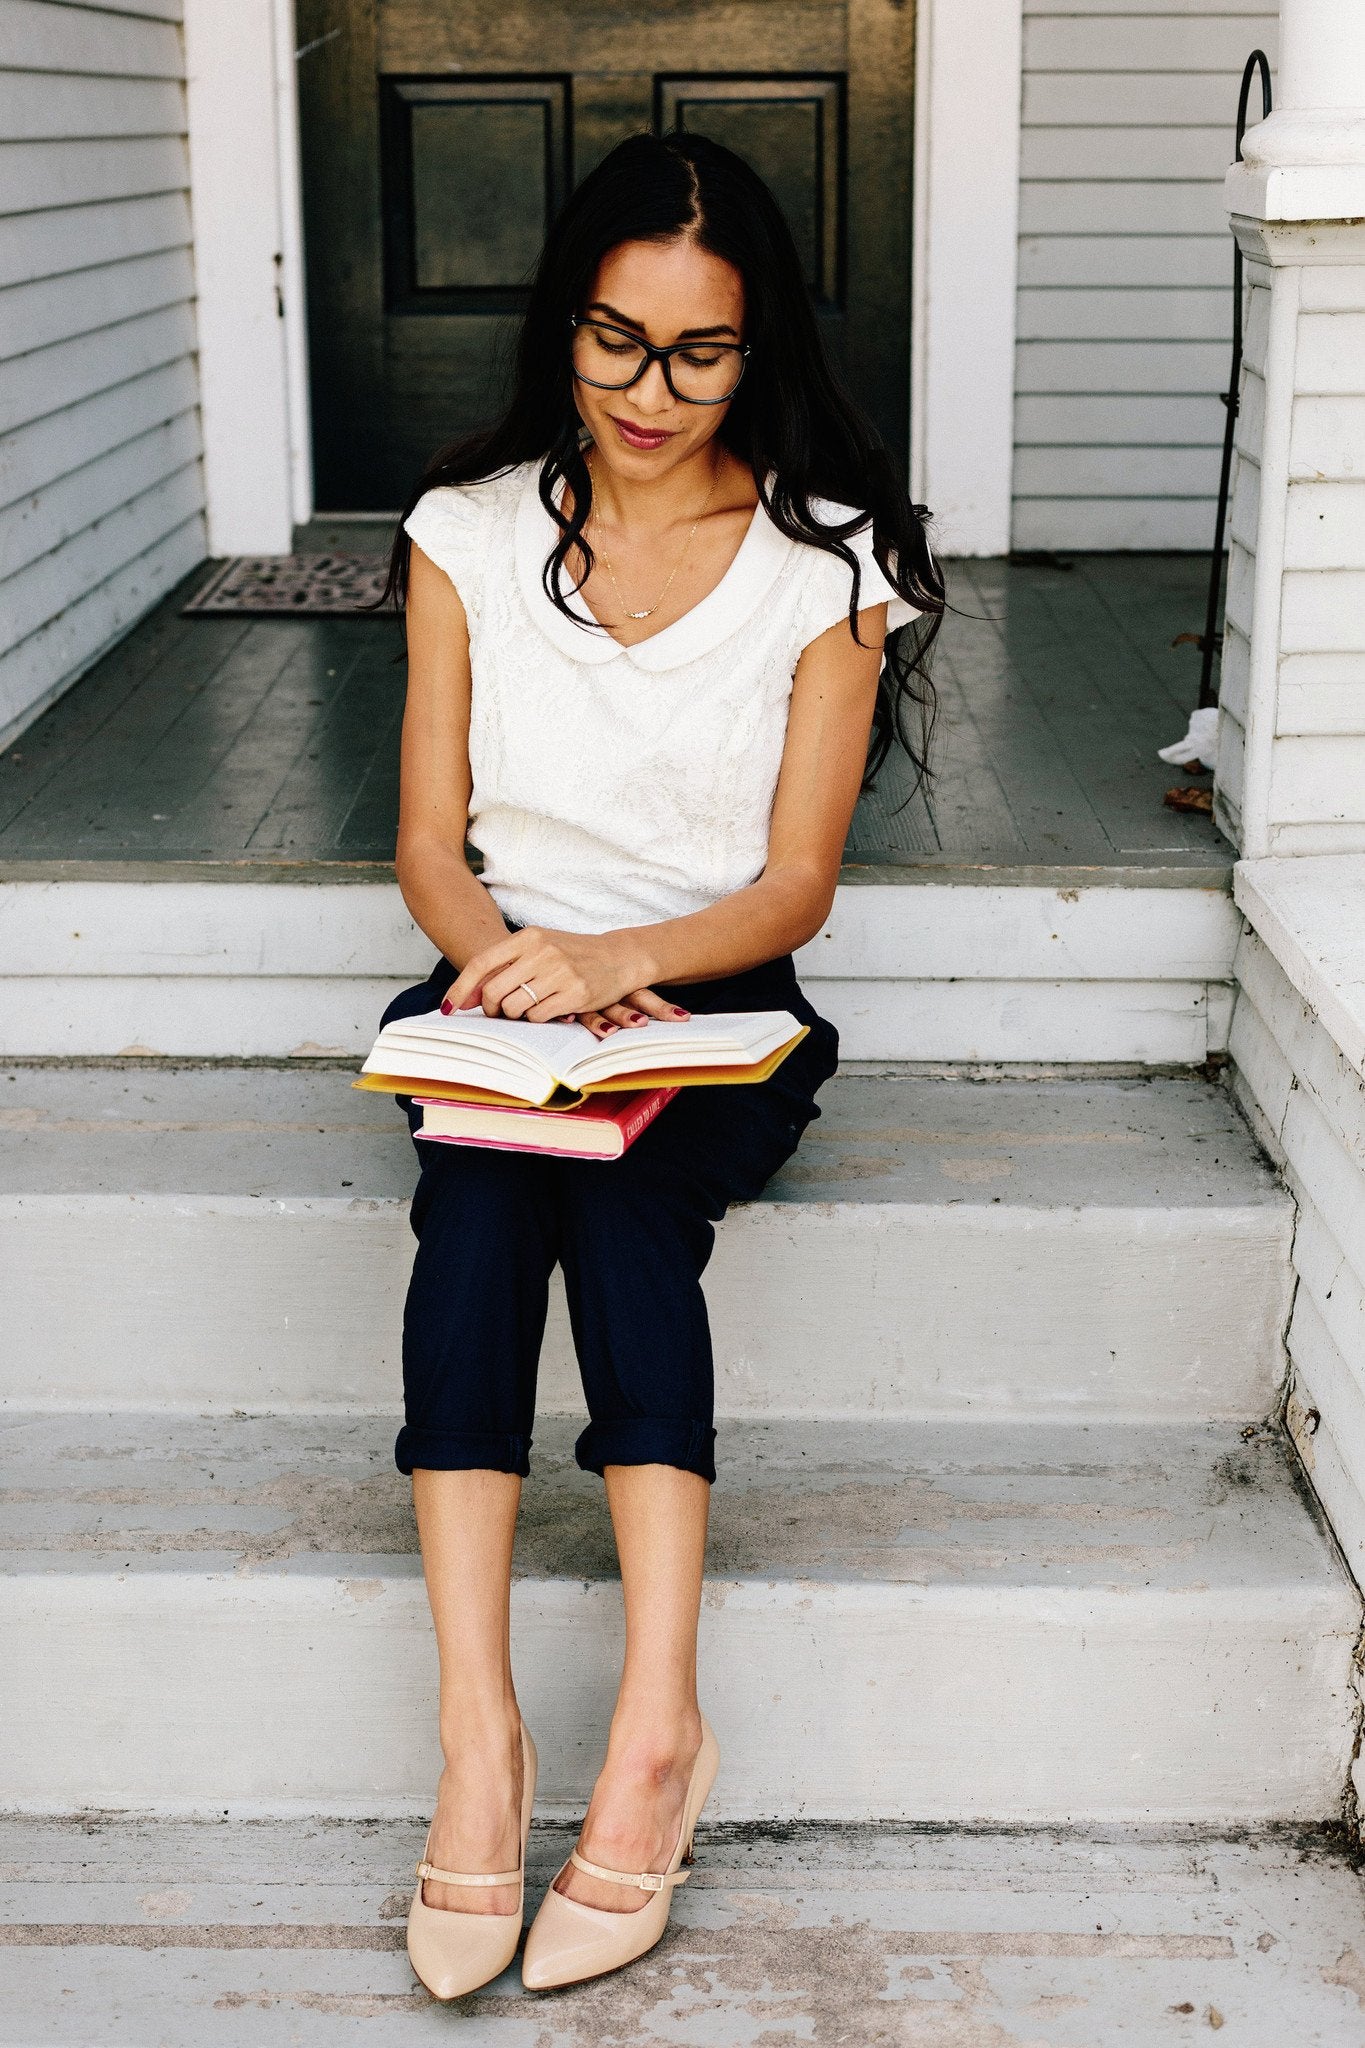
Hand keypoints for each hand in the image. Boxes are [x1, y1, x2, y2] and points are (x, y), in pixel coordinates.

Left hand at [439, 926, 690, 1034]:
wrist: (620, 956)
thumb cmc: (573, 954)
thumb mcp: (540, 947)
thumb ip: (506, 965)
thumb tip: (470, 994)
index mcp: (527, 937)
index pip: (482, 964)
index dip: (461, 989)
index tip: (449, 1008)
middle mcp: (541, 952)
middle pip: (494, 991)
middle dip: (490, 1009)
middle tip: (497, 1013)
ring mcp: (559, 972)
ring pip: (514, 1007)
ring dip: (516, 1015)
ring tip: (530, 1008)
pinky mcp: (575, 993)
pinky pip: (538, 1016)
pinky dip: (538, 1019)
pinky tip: (549, 1010)